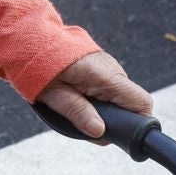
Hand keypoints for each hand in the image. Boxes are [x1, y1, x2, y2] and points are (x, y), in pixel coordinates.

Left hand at [36, 51, 154, 137]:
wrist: (34, 40)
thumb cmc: (41, 67)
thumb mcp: (55, 95)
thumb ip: (78, 113)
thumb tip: (99, 132)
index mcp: (105, 77)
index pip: (141, 103)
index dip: (138, 123)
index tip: (119, 135)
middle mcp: (113, 70)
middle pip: (131, 104)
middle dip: (115, 120)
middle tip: (86, 124)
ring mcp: (109, 67)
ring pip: (120, 98)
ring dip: (106, 109)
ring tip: (78, 108)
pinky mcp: (103, 67)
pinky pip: (111, 89)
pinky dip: (101, 99)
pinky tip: (81, 98)